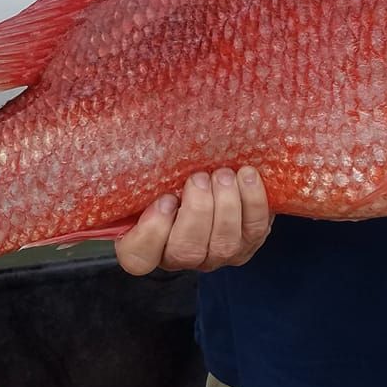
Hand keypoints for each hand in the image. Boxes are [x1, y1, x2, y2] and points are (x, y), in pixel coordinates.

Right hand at [114, 167, 272, 275]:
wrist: (213, 173)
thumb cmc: (172, 170)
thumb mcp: (151, 169)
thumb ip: (139, 167)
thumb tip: (132, 128)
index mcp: (147, 241)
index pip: (138, 258)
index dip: (151, 233)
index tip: (164, 198)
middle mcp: (180, 255)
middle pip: (185, 251)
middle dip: (197, 212)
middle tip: (199, 178)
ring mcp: (216, 254)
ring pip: (223, 244)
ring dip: (226, 205)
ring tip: (223, 174)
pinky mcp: (248, 243)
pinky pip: (254, 230)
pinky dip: (253, 201)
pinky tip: (247, 175)